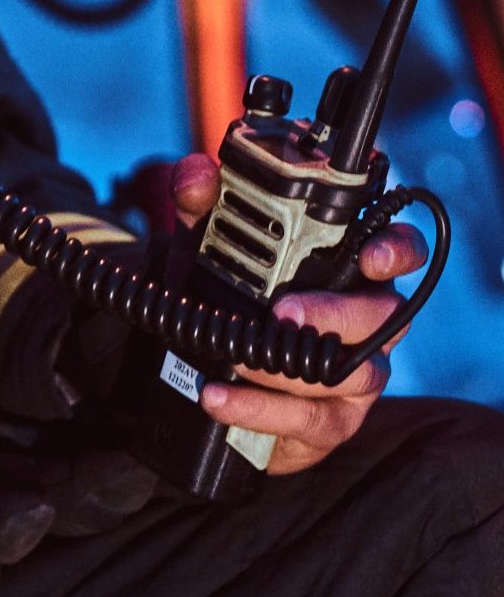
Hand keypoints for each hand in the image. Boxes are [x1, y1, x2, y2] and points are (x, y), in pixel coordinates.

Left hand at [170, 152, 426, 474]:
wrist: (200, 360)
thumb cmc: (226, 286)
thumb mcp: (204, 238)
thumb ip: (199, 199)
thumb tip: (198, 176)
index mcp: (348, 266)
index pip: (398, 249)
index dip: (396, 250)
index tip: (370, 256)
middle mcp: (365, 320)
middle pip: (384, 317)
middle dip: (337, 314)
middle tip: (283, 311)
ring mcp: (356, 375)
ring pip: (354, 374)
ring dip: (291, 366)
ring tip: (239, 357)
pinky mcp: (331, 421)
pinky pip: (311, 420)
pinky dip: (259, 409)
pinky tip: (217, 396)